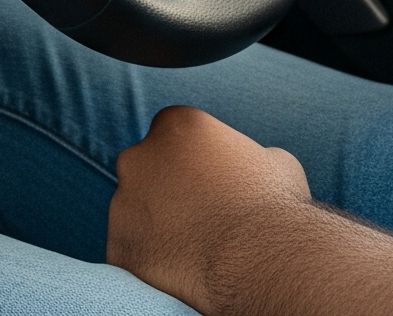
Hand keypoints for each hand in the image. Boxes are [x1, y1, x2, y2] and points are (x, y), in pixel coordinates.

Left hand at [107, 104, 313, 310]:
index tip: (206, 184)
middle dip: (162, 189)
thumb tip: (255, 163)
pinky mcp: (118, 248)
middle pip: (145, 170)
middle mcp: (139, 156)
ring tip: (189, 246)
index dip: (189, 161)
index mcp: (175, 124)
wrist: (261, 260)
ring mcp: (123, 203)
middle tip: (194, 216)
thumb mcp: (273, 159)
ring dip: (152, 225)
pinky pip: (129, 252)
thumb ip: (249, 154)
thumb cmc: (274, 206)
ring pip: (133, 212)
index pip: (172, 136)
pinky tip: (177, 268)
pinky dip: (146, 260)